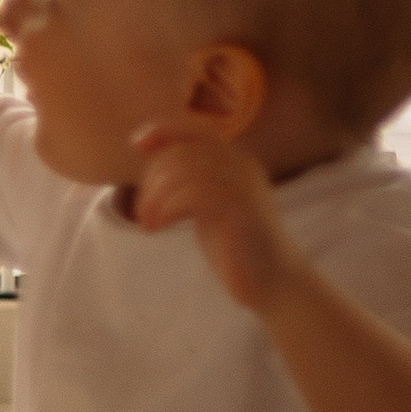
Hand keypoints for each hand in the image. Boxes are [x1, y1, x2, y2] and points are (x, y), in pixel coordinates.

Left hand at [127, 122, 295, 311]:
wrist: (273, 282)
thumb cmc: (235, 246)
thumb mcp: (208, 206)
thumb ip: (189, 181)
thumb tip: (152, 156)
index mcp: (237, 161)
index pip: (196, 129)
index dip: (163, 130)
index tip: (137, 145)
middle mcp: (243, 166)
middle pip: (181, 153)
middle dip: (151, 181)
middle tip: (142, 215)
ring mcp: (244, 186)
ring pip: (183, 173)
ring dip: (155, 198)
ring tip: (149, 224)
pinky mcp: (240, 209)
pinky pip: (192, 194)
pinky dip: (166, 209)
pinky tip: (159, 228)